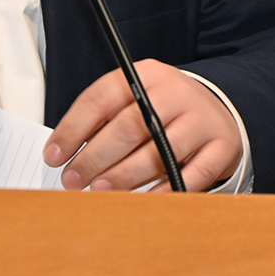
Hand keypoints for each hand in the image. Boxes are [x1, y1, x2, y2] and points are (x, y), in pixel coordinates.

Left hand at [44, 61, 240, 191]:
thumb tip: (65, 152)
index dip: (73, 129)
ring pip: (157, 152)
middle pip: (127, 127)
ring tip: (100, 191)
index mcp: (146, 75)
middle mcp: (174, 93)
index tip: (54, 155)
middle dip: (94, 158)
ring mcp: (200, 120)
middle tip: (73, 179)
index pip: (101, 98)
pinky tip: (143, 201)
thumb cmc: (166, 109)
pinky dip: (164, 191)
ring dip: (123, 176)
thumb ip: (104, 119)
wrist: (220, 110)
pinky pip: (190, 175)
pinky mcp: (221, 147)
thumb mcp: (136, 99)